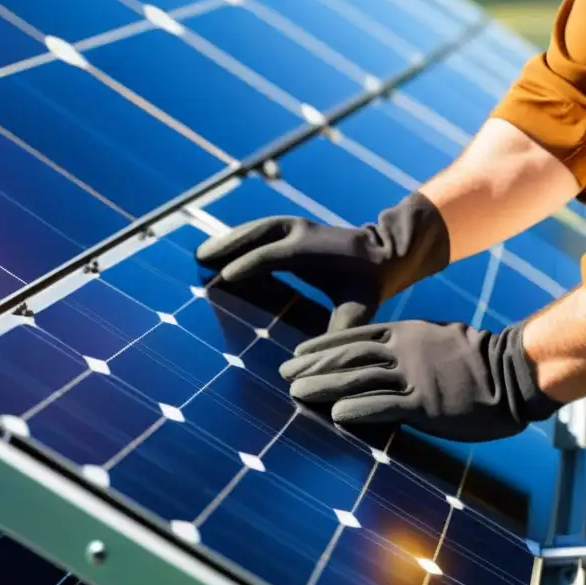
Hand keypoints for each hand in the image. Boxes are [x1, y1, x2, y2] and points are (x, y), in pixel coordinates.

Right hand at [195, 193, 449, 331]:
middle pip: (258, 233)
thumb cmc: (369, 283)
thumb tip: (324, 357)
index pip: (274, 255)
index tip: (224, 278)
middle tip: (200, 257)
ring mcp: (297, 227)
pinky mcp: (293, 229)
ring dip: (229, 238)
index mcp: (313, 250)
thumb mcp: (359, 307)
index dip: (249, 265)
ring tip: (202, 253)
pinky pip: (261, 230)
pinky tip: (221, 250)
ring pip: (256, 228)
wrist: (384, 253)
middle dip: (228, 245)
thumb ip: (341, 328)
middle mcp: (301, 233)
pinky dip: (240, 237)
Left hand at [278, 320, 562, 441]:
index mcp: (405, 332)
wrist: (513, 371)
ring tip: (295, 391)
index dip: (321, 345)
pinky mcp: (426, 405)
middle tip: (282, 372)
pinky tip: (334, 415)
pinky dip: (357, 409)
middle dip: (312, 365)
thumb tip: (383, 349)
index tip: (296, 352)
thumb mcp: (437, 336)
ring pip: (358, 380)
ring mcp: (414, 377)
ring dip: (324, 386)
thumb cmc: (478, 356)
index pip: (352, 336)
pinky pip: (385, 406)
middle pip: (347, 356)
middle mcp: (403, 351)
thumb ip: (407, 342)